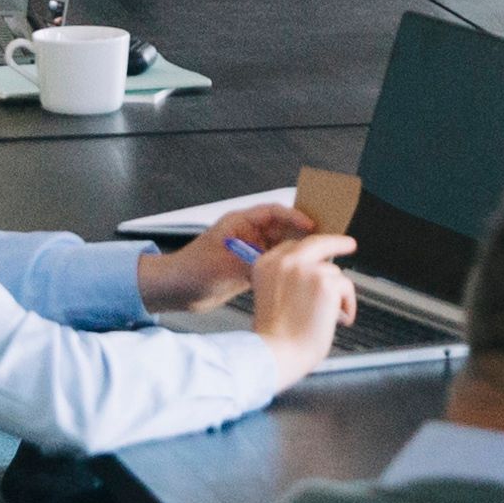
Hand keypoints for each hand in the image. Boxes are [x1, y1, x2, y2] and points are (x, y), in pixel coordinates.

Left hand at [135, 195, 321, 308]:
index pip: (274, 212)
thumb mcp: (226, 265)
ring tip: (322, 257)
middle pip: (282, 227)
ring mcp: (249, 251)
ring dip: (299, 252)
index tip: (312, 226)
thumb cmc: (191, 271)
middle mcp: (247, 234)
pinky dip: (289, 267)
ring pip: (282, 247)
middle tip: (328, 237)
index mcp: (239, 223)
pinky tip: (304, 274)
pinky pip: (276, 263)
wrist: (175, 290)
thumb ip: (255, 262)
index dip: (295, 217)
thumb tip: (282, 262)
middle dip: (304, 232)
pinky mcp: (250, 268)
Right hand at [240, 228, 356, 363]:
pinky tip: (339, 320)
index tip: (319, 253)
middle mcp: (285, 262)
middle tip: (348, 244)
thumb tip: (315, 275)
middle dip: (336, 242)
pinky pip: (346, 288)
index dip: (309, 253)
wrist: (277, 352)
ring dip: (338, 295)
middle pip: (317, 242)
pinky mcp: (325, 283)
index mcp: (266, 264)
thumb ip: (287, 280)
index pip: (293, 247)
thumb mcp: (270, 296)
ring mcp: (306, 270)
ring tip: (330, 316)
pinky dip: (348, 305)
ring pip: (335, 273)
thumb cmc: (274, 336)